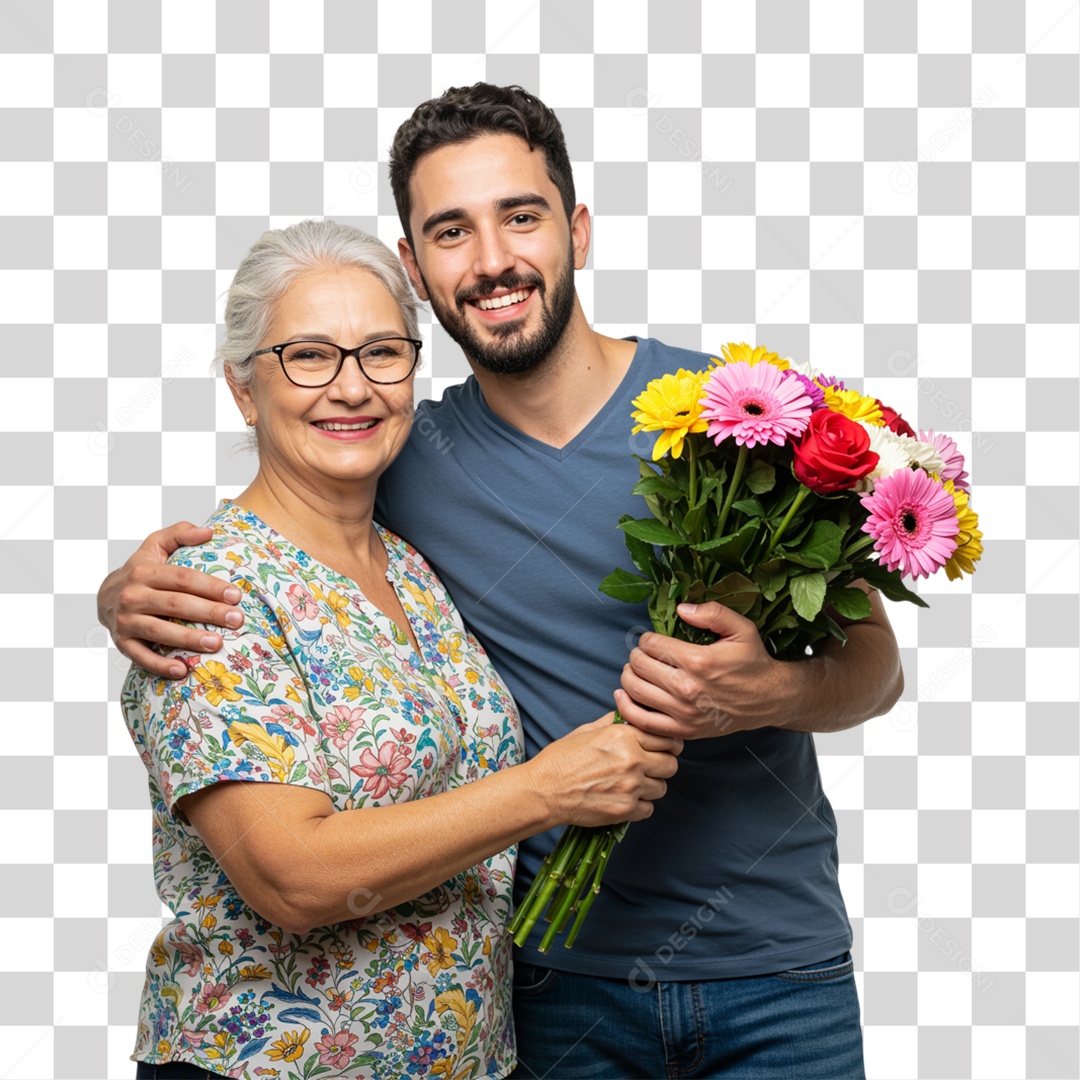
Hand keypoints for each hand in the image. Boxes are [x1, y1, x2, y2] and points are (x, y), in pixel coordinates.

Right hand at [97, 522, 245, 678]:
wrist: (103, 596)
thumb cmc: (141, 570)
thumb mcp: (155, 545)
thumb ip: (180, 533)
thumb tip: (208, 532)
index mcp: (144, 571)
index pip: (182, 578)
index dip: (210, 586)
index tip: (235, 595)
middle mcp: (133, 596)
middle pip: (176, 604)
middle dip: (209, 612)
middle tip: (237, 620)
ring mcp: (125, 621)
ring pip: (160, 631)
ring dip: (189, 639)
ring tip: (217, 643)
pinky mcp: (122, 643)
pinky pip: (141, 657)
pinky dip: (161, 665)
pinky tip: (183, 671)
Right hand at [526, 714, 681, 825]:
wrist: (544, 790)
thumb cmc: (562, 759)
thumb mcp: (587, 731)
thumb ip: (615, 721)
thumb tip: (629, 710)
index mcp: (624, 736)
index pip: (666, 737)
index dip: (667, 742)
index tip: (662, 747)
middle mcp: (632, 760)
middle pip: (671, 764)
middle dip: (662, 765)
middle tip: (649, 767)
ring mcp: (630, 786)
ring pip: (662, 787)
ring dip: (651, 786)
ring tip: (633, 784)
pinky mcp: (625, 810)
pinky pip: (649, 808)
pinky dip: (640, 806)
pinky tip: (625, 799)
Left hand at [616, 602, 793, 739]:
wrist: (770, 699)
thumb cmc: (753, 662)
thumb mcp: (741, 628)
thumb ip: (712, 612)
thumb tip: (680, 608)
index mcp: (698, 661)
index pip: (651, 645)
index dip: (646, 639)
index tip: (652, 640)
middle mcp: (687, 688)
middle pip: (639, 666)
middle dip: (636, 655)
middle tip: (643, 654)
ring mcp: (683, 712)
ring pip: (635, 691)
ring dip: (629, 676)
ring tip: (636, 670)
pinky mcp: (683, 730)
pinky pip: (642, 721)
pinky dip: (626, 707)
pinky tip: (624, 695)